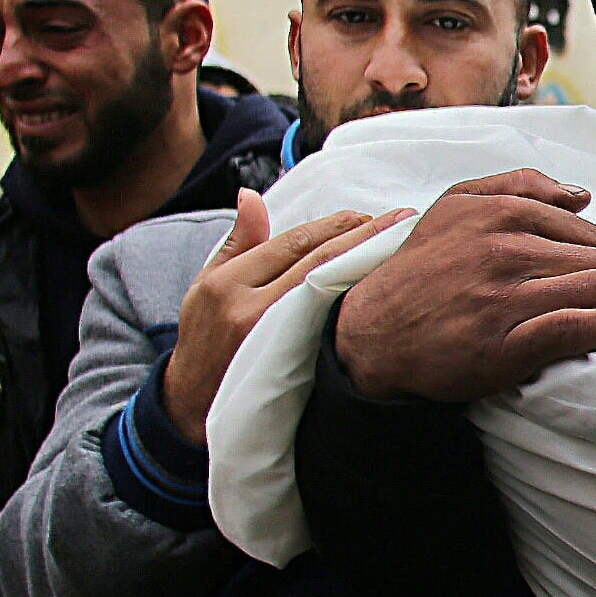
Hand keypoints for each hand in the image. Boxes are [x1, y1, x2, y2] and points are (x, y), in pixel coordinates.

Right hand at [162, 192, 413, 445]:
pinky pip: (333, 329)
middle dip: (361, 238)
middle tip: (399, 221)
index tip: (364, 213)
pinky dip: (358, 306)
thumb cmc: (205, 336)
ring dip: (368, 266)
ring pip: (330, 294)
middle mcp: (249, 310)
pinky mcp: (292, 368)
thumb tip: (251, 194)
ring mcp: (273, 341)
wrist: (195, 402)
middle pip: (316, 264)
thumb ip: (237, 242)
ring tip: (400, 247)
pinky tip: (385, 292)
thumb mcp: (207, 284)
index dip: (333, 226)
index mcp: (226, 284)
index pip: (291, 244)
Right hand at [335, 170, 595, 401]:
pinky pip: (579, 326)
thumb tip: (581, 194)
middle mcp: (504, 248)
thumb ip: (516, 186)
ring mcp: (507, 296)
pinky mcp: (507, 342)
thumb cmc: (420, 271)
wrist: (372, 333)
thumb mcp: (455, 207)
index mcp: (496, 213)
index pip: (583, 229)